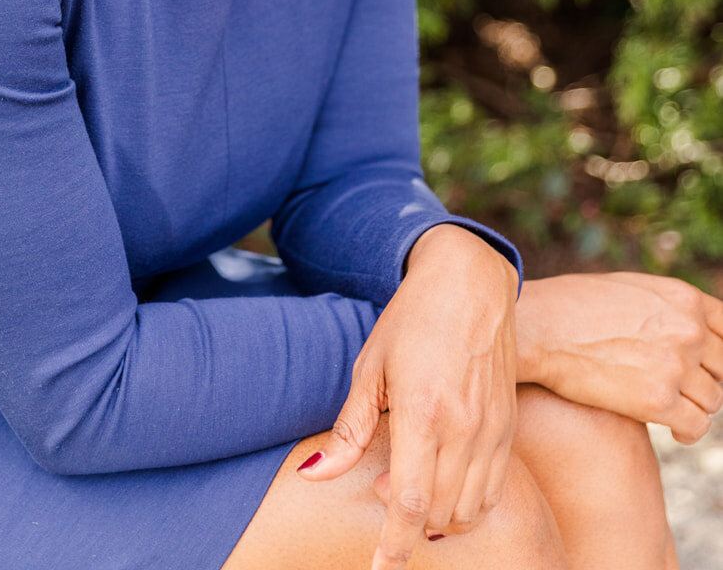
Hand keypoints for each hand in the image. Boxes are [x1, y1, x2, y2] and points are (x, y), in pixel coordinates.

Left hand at [298, 224, 518, 569]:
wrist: (470, 282)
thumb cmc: (412, 318)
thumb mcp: (370, 367)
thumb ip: (349, 430)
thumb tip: (314, 476)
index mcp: (422, 413)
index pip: (410, 501)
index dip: (394, 544)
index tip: (381, 568)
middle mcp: (464, 427)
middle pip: (440, 512)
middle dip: (409, 524)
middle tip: (381, 498)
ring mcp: (492, 429)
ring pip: (470, 508)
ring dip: (439, 517)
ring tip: (410, 486)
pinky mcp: (509, 426)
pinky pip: (494, 488)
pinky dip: (469, 503)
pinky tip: (444, 481)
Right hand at [516, 271, 722, 442]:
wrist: (537, 326)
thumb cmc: (572, 306)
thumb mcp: (629, 290)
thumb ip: (666, 308)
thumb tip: (689, 330)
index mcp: (683, 298)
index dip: (716, 352)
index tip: (704, 365)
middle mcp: (688, 330)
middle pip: (722, 368)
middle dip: (703, 379)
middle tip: (678, 387)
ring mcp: (676, 366)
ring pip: (713, 400)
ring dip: (693, 406)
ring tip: (670, 407)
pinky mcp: (658, 401)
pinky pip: (696, 427)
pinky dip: (687, 432)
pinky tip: (672, 430)